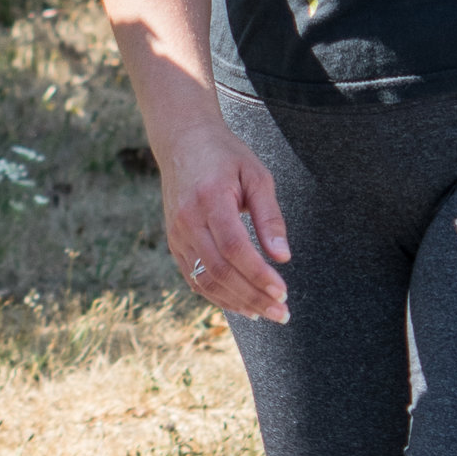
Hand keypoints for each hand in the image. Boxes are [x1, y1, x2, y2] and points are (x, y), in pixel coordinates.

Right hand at [158, 117, 290, 323]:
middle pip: (220, 271)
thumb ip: (269, 216)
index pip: (234, 248)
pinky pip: (194, 277)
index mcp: (209, 200)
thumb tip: (282, 256)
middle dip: (253, 296)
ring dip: (236, 302)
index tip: (282, 292)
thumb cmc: (225, 156)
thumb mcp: (257, 176)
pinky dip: (218, 296)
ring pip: (204, 280)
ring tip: (264, 313)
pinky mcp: (174, 242)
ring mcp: (177, 234)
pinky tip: (241, 304)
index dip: (258, 275)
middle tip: (281, 312)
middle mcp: (187, 221)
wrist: (183, 142)